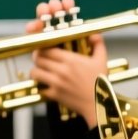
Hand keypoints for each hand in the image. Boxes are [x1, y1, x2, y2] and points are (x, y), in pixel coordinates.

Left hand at [26, 0, 108, 125]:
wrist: (100, 105)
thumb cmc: (101, 84)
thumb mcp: (102, 61)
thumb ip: (98, 44)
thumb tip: (94, 34)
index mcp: (72, 60)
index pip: (47, 49)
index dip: (43, 47)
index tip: (44, 48)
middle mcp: (62, 70)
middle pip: (38, 58)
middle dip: (38, 57)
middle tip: (41, 58)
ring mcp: (56, 83)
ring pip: (35, 72)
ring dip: (36, 70)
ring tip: (41, 70)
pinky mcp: (54, 95)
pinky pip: (39, 87)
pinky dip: (40, 85)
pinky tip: (45, 84)